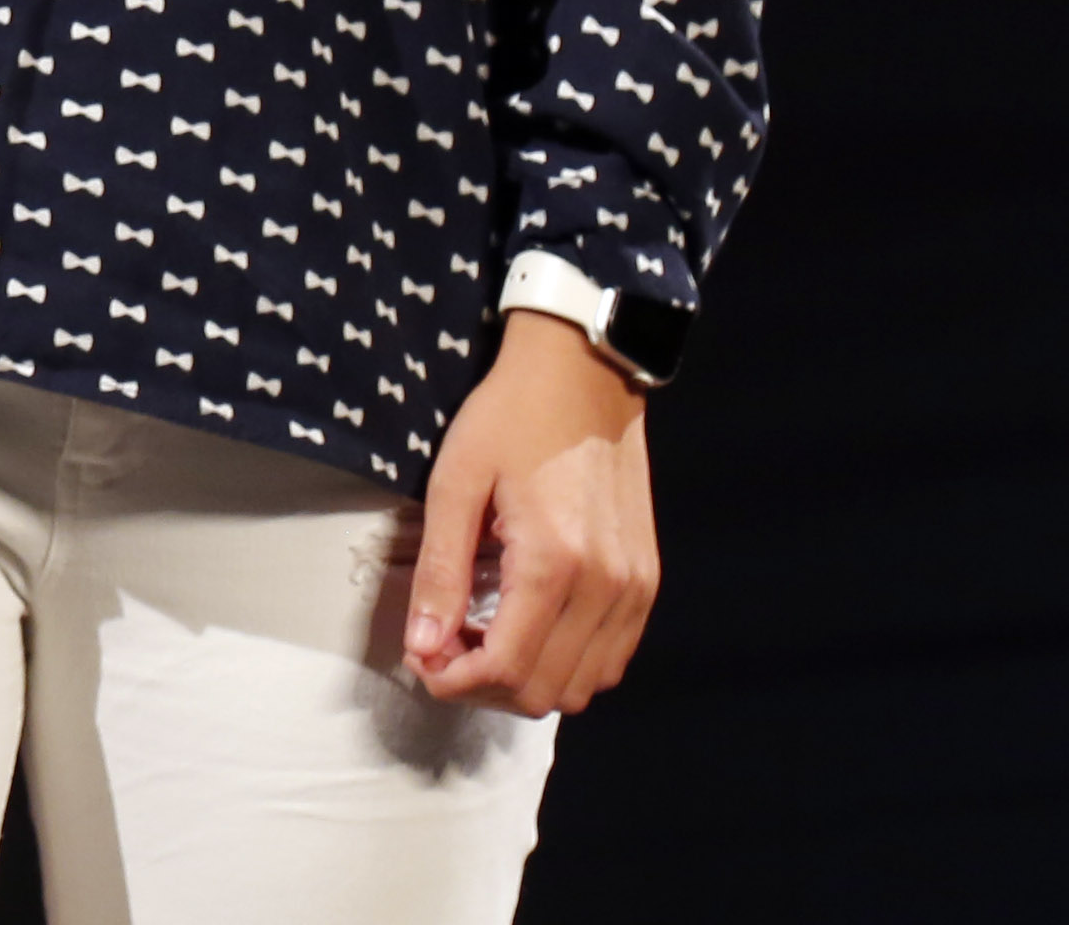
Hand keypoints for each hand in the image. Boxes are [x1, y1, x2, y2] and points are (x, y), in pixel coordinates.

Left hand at [405, 306, 660, 713]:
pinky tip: (527, 628)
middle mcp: (607, 588)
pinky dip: (566, 663)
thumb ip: (440, 572)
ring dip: (527, 681)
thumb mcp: (455, 483)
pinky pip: (610, 659)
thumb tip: (422, 646)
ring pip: (583, 686)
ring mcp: (635, 589)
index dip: (455, 682)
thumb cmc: (510, 418)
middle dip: (485, 688)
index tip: (421, 660)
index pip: (507, 669)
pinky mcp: (646, 582)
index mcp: (555, 563)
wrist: (584, 375)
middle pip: (546, 692)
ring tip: (483, 638)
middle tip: (445, 649)